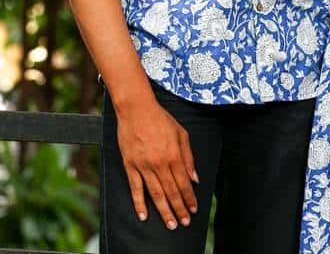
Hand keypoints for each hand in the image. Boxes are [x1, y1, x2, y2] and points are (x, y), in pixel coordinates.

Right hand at [116, 97, 198, 229]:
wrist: (137, 110)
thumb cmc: (160, 119)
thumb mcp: (181, 133)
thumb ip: (188, 157)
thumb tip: (194, 177)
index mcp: (174, 155)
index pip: (184, 183)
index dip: (189, 198)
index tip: (193, 209)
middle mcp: (160, 163)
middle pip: (171, 191)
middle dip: (179, 209)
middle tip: (184, 222)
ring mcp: (144, 166)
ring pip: (156, 193)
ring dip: (164, 211)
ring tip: (170, 224)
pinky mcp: (130, 165)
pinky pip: (135, 188)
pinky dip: (139, 203)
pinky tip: (144, 215)